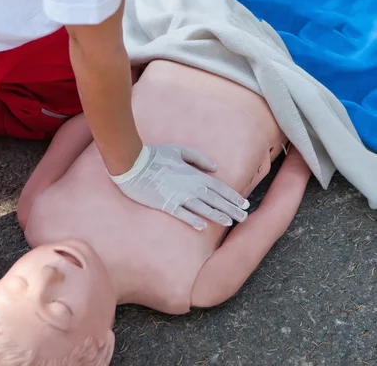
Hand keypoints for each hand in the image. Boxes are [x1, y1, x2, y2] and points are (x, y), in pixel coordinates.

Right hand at [108, 145, 248, 229]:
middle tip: (244, 217)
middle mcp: (189, 186)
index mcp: (194, 174)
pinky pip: (181, 214)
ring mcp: (178, 196)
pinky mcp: (165, 203)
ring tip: (230, 223)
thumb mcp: (179, 150)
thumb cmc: (155, 154)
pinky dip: (192, 220)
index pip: (218, 187)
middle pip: (215, 199)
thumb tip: (214, 167)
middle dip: (231, 208)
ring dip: (217, 216)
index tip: (245, 204)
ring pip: (202, 208)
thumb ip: (198, 158)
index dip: (233, 196)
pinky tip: (202, 227)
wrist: (133, 163)